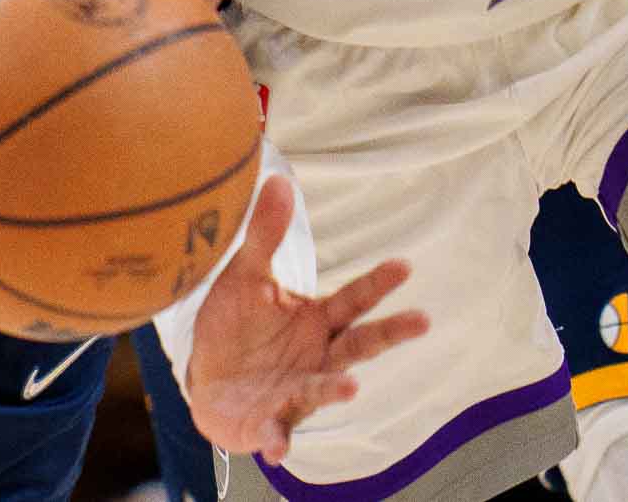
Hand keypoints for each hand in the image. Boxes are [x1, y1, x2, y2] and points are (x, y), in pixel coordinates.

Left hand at [185, 175, 429, 464]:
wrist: (205, 377)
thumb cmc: (235, 325)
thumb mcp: (246, 276)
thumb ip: (265, 235)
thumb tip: (279, 180)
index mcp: (317, 320)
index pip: (354, 299)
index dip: (378, 283)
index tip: (404, 265)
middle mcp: (317, 356)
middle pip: (359, 344)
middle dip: (389, 334)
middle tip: (422, 320)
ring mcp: (297, 390)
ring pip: (323, 388)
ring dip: (336, 388)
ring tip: (350, 385)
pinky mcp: (270, 420)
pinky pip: (276, 430)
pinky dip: (278, 439)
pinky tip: (276, 447)